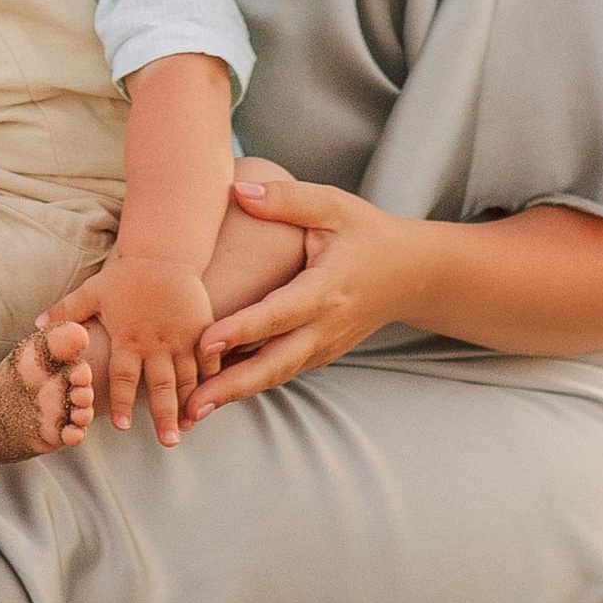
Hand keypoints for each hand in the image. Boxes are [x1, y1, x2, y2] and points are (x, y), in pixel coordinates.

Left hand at [52, 250, 215, 445]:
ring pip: (187, 378)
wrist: (164, 253)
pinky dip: (210, 379)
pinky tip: (210, 397)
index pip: (122, 378)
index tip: (122, 428)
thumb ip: (65, 311)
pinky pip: (208, 360)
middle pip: (161, 387)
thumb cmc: (126, 276)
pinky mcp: (201, 330)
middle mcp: (156, 343)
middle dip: (163, 416)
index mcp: (128, 338)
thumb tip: (35, 325)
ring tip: (188, 427)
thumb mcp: (91, 292)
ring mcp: (182, 338)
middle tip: (167, 443)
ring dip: (188, 404)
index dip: (121, 403)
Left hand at [184, 169, 420, 412]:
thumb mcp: (334, 206)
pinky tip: (216, 394)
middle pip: (276, 363)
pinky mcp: (320, 354)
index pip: (280, 313)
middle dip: (232, 386)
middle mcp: (326, 326)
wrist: (412, 274)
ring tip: (191, 412)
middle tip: (190, 406)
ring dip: (235, 394)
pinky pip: (282, 371)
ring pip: (276, 375)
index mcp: (328, 289)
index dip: (243, 329)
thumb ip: (286, 198)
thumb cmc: (367, 233)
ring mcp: (325, 346)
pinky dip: (250, 385)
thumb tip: (237, 190)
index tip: (205, 342)